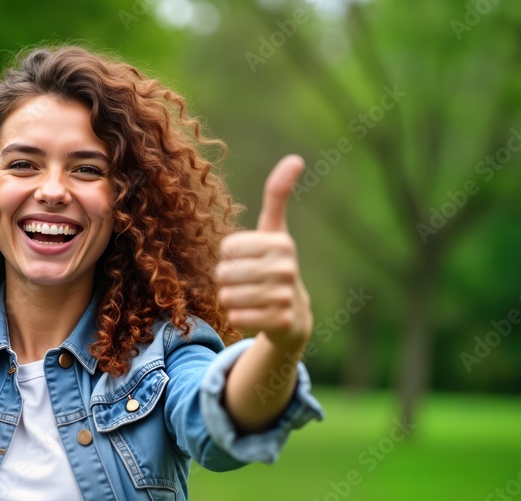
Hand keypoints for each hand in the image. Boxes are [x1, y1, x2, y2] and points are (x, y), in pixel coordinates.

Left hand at [216, 154, 311, 351]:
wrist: (293, 315)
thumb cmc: (275, 265)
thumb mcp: (275, 230)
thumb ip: (278, 195)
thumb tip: (295, 158)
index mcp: (281, 243)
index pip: (226, 248)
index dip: (228, 257)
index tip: (247, 260)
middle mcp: (286, 268)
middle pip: (224, 273)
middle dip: (226, 280)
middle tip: (246, 282)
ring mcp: (285, 296)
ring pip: (227, 296)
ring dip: (230, 299)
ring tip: (250, 298)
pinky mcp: (280, 322)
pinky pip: (236, 317)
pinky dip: (237, 317)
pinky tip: (254, 314)